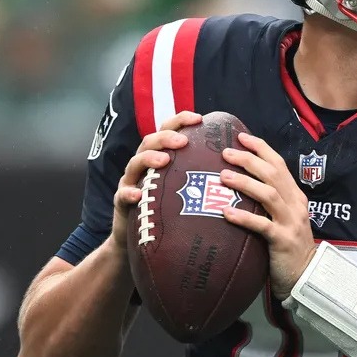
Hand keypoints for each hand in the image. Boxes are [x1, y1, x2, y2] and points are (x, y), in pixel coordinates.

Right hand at [110, 111, 202, 250]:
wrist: (138, 238)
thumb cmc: (168, 210)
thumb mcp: (184, 188)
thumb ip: (201, 174)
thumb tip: (235, 166)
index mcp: (159, 156)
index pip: (168, 131)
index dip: (181, 120)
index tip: (199, 118)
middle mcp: (143, 165)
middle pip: (149, 142)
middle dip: (166, 137)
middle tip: (183, 141)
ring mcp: (131, 182)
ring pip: (134, 164)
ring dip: (149, 158)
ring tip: (164, 160)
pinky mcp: (122, 203)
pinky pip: (122, 196)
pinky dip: (129, 193)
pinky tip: (138, 195)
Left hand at [219, 131, 315, 300]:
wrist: (305, 275)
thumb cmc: (287, 246)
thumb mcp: (283, 217)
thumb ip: (269, 201)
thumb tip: (240, 183)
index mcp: (295, 196)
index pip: (279, 164)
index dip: (261, 148)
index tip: (240, 136)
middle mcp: (295, 205)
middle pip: (273, 174)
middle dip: (249, 160)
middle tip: (225, 153)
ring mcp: (291, 222)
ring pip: (269, 195)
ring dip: (245, 183)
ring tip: (223, 177)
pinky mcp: (283, 241)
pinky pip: (263, 226)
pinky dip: (244, 217)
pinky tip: (227, 213)